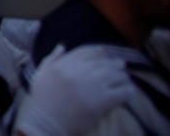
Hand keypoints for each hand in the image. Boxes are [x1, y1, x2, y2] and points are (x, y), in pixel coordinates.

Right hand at [15, 45, 134, 135]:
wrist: (47, 123)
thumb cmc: (42, 100)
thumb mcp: (41, 74)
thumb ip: (51, 58)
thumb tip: (62, 46)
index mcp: (64, 64)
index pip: (86, 51)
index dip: (98, 51)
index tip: (105, 52)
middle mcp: (79, 71)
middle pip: (103, 62)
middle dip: (114, 63)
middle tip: (121, 65)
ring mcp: (91, 85)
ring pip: (115, 75)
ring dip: (122, 76)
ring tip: (125, 79)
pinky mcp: (102, 101)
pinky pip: (122, 92)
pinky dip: (128, 91)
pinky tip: (129, 92)